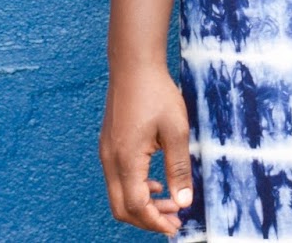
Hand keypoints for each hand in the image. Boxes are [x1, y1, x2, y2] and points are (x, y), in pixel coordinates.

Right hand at [99, 63, 195, 236]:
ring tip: (171, 203)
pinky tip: (156, 184)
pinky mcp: (109, 146)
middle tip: (175, 220)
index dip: (156, 221)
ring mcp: (106, 154)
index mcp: (126, 159)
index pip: (137, 206)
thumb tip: (184, 201)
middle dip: (148, 219)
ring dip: (143, 205)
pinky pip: (118, 179)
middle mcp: (110, 161)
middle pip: (122, 208)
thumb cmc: (156, 93)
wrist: (133, 65)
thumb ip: (179, 168)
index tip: (176, 226)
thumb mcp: (176, 131)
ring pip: (119, 195)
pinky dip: (136, 189)